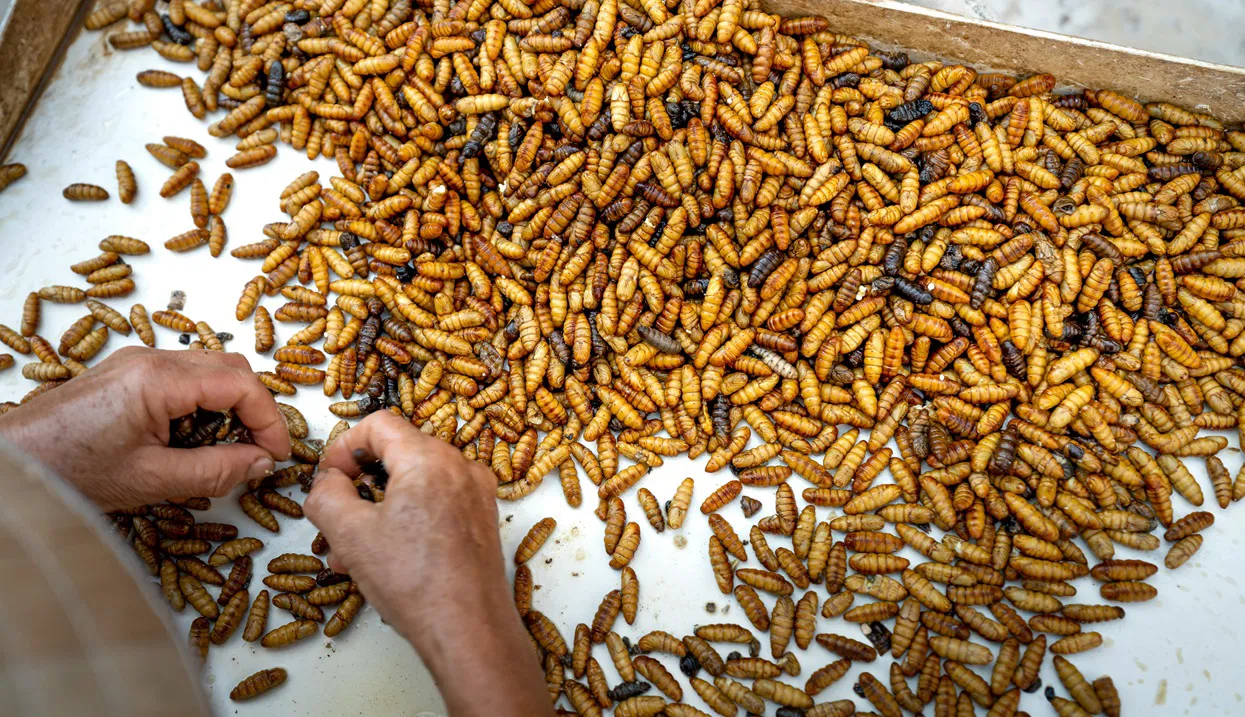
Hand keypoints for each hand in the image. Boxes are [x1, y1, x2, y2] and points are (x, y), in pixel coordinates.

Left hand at [0, 347, 289, 510]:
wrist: (14, 464)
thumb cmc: (69, 470)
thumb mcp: (152, 479)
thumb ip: (216, 470)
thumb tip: (261, 463)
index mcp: (158, 379)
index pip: (241, 384)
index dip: (269, 419)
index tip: (276, 454)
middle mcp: (150, 359)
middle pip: (230, 368)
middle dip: (253, 408)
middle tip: (258, 451)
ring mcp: (136, 362)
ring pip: (208, 370)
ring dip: (227, 407)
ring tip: (224, 451)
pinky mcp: (126, 374)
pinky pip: (182, 377)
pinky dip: (201, 404)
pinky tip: (191, 440)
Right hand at [305, 411, 552, 716]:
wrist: (468, 628)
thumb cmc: (415, 582)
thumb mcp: (349, 534)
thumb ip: (326, 495)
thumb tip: (327, 481)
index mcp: (430, 458)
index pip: (379, 424)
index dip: (344, 446)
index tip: (329, 477)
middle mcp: (460, 467)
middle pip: (398, 454)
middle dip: (360, 485)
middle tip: (336, 519)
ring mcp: (475, 494)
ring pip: (415, 484)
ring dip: (378, 509)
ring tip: (353, 552)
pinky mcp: (481, 520)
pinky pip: (436, 504)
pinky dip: (406, 520)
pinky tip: (384, 558)